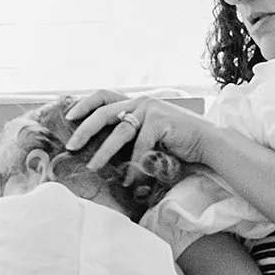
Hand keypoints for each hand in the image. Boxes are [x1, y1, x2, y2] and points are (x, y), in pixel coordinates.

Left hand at [65, 93, 208, 182]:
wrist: (206, 143)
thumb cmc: (176, 143)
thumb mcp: (148, 135)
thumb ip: (129, 135)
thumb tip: (100, 151)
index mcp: (135, 102)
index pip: (103, 95)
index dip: (84, 104)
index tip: (69, 117)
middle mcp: (140, 102)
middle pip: (103, 112)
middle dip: (84, 130)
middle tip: (71, 146)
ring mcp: (150, 109)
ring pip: (119, 132)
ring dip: (104, 152)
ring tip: (92, 167)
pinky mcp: (160, 121)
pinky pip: (139, 145)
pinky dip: (133, 164)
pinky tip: (130, 179)